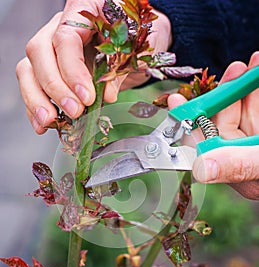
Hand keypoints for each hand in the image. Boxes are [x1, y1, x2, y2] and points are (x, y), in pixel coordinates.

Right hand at [16, 0, 171, 133]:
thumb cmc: (136, 34)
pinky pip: (33, 85)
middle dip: (55, 88)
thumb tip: (106, 95)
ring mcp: (52, 48)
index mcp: (82, 11)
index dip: (72, 71)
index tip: (86, 96)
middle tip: (74, 110)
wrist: (136, 36)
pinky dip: (35, 106)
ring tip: (50, 121)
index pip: (65, 39)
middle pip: (39, 53)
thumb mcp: (136, 47)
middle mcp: (59, 27)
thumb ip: (119, 68)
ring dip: (37, 99)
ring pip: (29, 69)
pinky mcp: (50, 69)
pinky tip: (43, 123)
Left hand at [168, 51, 258, 199]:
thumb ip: (237, 163)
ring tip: (255, 64)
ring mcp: (256, 143)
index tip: (175, 102)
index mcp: (239, 171)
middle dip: (228, 94)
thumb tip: (199, 170)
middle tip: (237, 68)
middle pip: (225, 122)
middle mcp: (244, 157)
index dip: (189, 125)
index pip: (205, 146)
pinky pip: (257, 109)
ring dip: (246, 86)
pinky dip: (257, 91)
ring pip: (242, 111)